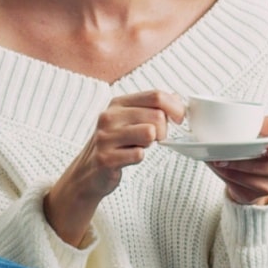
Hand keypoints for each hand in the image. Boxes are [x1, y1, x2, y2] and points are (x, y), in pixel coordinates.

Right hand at [44, 89, 184, 246]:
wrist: (88, 172)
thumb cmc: (114, 144)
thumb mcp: (129, 120)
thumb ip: (151, 107)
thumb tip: (176, 98)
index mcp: (118, 103)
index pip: (155, 95)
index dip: (175, 108)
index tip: (179, 119)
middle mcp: (109, 117)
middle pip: (157, 116)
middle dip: (164, 131)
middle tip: (154, 139)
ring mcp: (106, 137)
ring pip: (149, 133)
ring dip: (150, 144)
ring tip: (138, 146)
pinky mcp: (106, 158)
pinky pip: (138, 155)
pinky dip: (138, 158)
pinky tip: (128, 158)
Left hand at [209, 115, 267, 205]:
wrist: (240, 166)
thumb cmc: (250, 144)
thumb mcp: (254, 133)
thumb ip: (261, 127)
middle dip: (248, 164)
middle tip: (228, 158)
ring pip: (260, 183)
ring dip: (237, 173)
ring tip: (220, 163)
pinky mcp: (259, 195)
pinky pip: (248, 192)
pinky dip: (233, 181)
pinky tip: (224, 172)